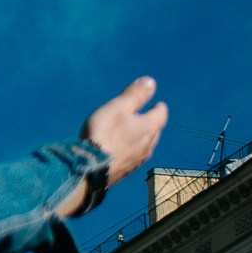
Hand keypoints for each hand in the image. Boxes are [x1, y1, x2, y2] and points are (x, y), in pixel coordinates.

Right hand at [55, 77, 167, 214]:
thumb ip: (135, 95)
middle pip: (155, 131)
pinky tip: (121, 150)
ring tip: (133, 133)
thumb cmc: (105, 134)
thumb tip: (151, 81)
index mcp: (149, 127)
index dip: (159, 107)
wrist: (90, 169)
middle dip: (152, 123)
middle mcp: (148, 145)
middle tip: (146, 117)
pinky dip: (131, 149)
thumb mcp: (119, 107)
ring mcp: (137, 160)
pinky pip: (133, 156)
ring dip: (141, 138)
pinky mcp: (125, 171)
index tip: (158, 104)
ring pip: (145, 145)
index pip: (161, 115)